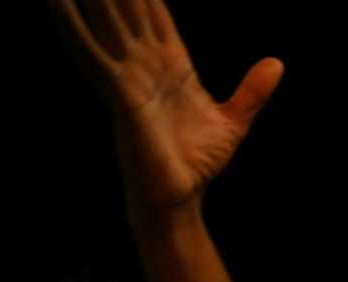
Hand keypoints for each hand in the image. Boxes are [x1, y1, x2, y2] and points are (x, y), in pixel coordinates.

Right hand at [49, 0, 282, 214]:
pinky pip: (90, 52)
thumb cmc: (196, 163)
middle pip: (125, 6)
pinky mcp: (118, 92)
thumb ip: (252, 92)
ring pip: (103, 19)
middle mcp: (144, 63)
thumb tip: (277, 64)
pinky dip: (71, 24)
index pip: (153, 11)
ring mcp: (128, 74)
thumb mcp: (233, 122)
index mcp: (171, 63)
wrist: (180, 197)